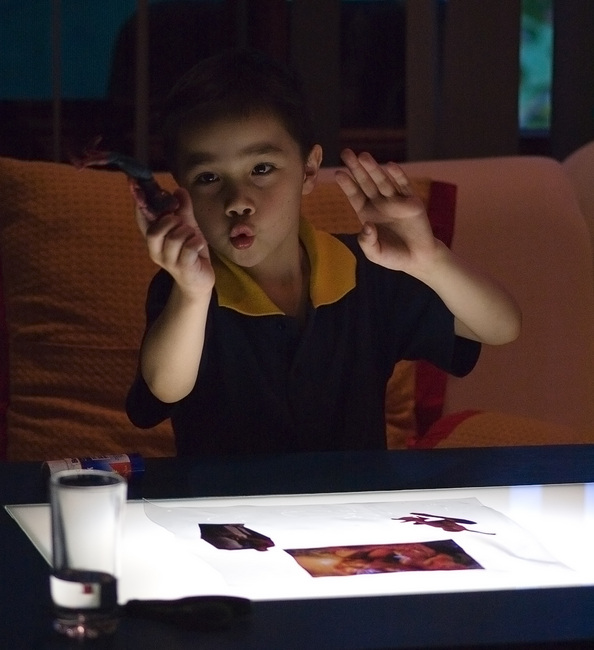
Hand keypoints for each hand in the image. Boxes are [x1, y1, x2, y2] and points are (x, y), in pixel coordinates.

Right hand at [134, 186, 214, 296]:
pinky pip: (189, 247)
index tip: (133, 182)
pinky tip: (199, 246)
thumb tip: (179, 190)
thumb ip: (183, 210)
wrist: (200, 280)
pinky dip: (197, 242)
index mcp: (154, 238)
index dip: (138, 201)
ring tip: (193, 239)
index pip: (142, 218)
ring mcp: (168, 261)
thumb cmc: (191, 252)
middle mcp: (156, 250)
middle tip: (183, 226)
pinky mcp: (183, 268)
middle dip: (172, 222)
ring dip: (188, 233)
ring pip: (175, 237)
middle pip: (155, 230)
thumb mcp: (188, 227)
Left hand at [335, 149, 437, 275]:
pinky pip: (404, 186)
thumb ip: (368, 242)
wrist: (418, 258)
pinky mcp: (412, 202)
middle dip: (356, 168)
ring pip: (382, 181)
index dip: (347, 184)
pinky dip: (398, 176)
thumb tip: (367, 226)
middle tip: (346, 153)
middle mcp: (379, 204)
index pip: (354, 195)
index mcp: (367, 214)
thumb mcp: (376, 254)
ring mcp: (395, 201)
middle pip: (365, 183)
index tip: (338, 173)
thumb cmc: (393, 256)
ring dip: (373, 168)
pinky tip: (389, 166)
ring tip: (363, 156)